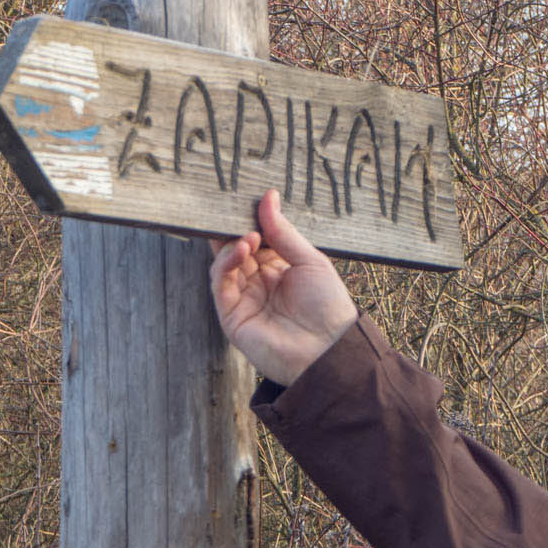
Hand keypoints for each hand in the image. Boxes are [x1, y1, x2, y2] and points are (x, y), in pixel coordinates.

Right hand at [210, 189, 358, 385]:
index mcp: (279, 268)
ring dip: (233, 246)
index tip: (247, 198)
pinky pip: (220, 284)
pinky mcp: (232, 316)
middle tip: (235, 210)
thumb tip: (268, 197)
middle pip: (235, 249)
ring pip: (224, 264)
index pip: (256, 239)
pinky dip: (225, 263)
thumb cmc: (327, 305)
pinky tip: (241, 249)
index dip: (251, 220)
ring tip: (249, 237)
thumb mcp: (309, 260)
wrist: (328, 350)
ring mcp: (244, 299)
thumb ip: (283, 231)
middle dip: (234, 230)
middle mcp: (259, 282)